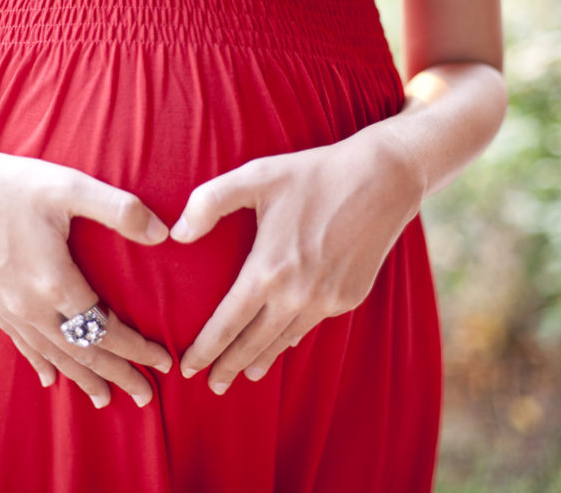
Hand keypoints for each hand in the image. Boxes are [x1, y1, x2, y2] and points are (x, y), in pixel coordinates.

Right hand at [0, 136, 173, 408]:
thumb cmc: (9, 184)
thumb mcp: (69, 187)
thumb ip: (119, 209)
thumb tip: (163, 234)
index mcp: (56, 284)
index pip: (106, 330)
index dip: (137, 348)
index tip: (164, 362)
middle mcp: (31, 307)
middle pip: (82, 353)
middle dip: (117, 375)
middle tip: (145, 398)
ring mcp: (7, 307)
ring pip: (52, 355)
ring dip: (82, 378)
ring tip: (104, 399)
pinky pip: (21, 344)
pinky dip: (40, 363)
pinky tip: (48, 378)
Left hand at [169, 125, 422, 393]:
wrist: (384, 179)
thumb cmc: (312, 174)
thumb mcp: (255, 176)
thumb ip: (208, 203)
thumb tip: (177, 234)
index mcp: (269, 270)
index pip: (227, 323)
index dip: (205, 349)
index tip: (186, 368)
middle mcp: (298, 294)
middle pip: (254, 343)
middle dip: (230, 367)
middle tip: (212, 387)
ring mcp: (327, 299)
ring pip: (285, 340)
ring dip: (262, 359)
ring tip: (247, 374)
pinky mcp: (350, 297)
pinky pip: (312, 324)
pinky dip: (293, 337)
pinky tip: (284, 341)